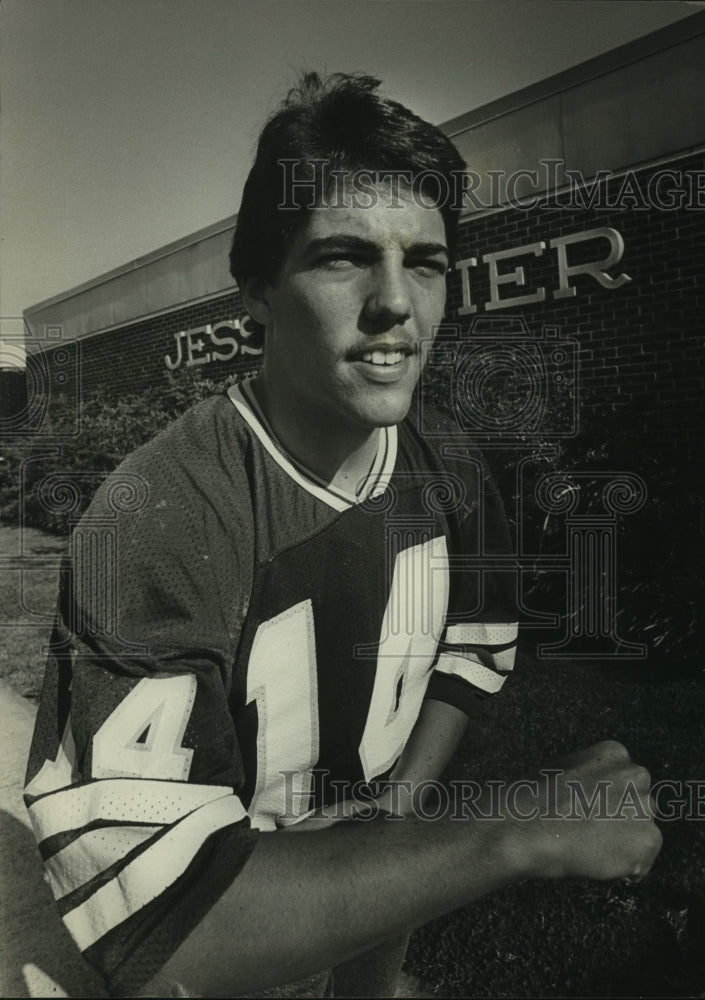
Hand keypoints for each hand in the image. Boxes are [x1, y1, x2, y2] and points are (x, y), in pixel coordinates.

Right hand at [524, 740, 662, 881]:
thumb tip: (599, 793)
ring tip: (591, 849)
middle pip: (641, 804)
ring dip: (624, 845)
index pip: (627, 780)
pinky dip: (624, 870)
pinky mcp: (648, 839)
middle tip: (594, 834)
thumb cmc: (536, 800)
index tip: (592, 813)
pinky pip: (641, 863)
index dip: (610, 801)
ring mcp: (644, 807)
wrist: (530, 826)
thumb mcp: (564, 769)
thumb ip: (591, 776)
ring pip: (643, 834)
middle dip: (624, 820)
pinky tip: (596, 862)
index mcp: (615, 753)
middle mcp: (636, 775)